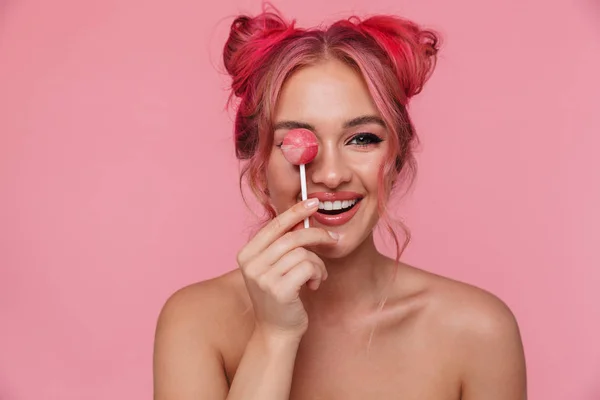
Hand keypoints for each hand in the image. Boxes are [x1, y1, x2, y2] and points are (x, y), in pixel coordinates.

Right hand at [236, 198, 337, 339]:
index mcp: (246, 254)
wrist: (275, 333)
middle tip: (333, 239)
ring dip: (317, 263)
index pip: (274, 226)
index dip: (295, 211)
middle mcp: (251, 264)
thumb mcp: (273, 267)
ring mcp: (262, 278)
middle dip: (316, 235)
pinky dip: (318, 273)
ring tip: (317, 275)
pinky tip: (314, 285)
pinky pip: (309, 267)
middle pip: (291, 237)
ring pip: (303, 253)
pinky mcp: (279, 290)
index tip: (314, 202)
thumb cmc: (280, 296)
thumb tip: (302, 216)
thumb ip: (281, 245)